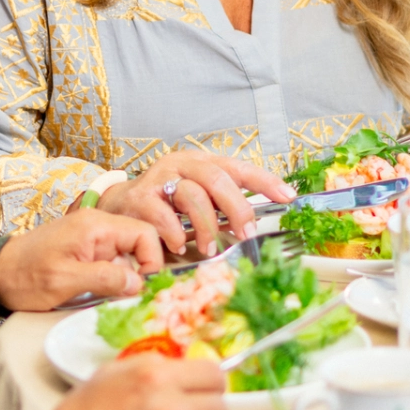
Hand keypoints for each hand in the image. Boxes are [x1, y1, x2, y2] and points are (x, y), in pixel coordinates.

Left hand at [0, 210, 163, 312]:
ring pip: (128, 253)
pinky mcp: (84, 250)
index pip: (144, 233)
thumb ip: (105, 278)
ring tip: (118, 297)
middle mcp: (97, 226)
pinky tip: (106, 293)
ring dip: (128, 276)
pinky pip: (112, 260)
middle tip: (133, 295)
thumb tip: (139, 283)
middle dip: (142, 269)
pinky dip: (115, 277)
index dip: (151, 261)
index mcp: (95, 225)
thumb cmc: (26, 277)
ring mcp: (90, 237)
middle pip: (140, 241)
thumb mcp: (65, 281)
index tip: (143, 287)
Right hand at [42, 355, 226, 409]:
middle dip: (203, 405)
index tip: (200, 384)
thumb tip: (180, 370)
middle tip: (184, 407)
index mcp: (155, 377)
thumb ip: (151, 368)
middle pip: (219, 406)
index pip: (213, 374)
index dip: (206, 379)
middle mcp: (171, 409)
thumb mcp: (111, 373)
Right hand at [96, 150, 293, 255]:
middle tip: (246, 234)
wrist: (120, 206)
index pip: (238, 168)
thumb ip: (221, 207)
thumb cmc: (166, 205)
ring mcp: (159, 178)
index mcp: (201, 162)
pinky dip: (175, 234)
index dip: (265, 181)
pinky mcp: (140, 197)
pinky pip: (164, 215)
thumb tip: (251, 226)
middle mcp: (182, 165)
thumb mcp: (197, 199)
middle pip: (217, 179)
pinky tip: (178, 245)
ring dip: (206, 226)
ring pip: (193, 195)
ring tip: (208, 246)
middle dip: (237, 208)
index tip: (289, 196)